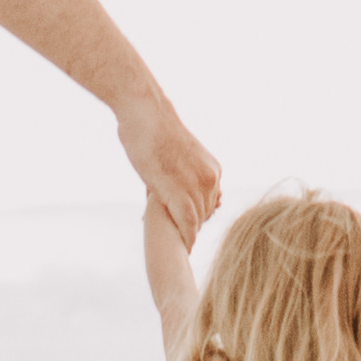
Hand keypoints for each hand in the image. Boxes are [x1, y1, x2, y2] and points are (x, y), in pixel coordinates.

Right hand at [120, 100, 219, 243]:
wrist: (146, 113)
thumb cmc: (155, 131)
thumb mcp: (179, 156)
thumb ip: (182, 175)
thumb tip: (169, 189)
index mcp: (214, 170)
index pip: (209, 204)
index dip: (195, 218)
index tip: (184, 227)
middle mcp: (211, 178)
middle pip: (204, 215)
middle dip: (188, 226)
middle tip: (173, 237)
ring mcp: (197, 185)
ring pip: (196, 221)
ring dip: (184, 234)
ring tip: (171, 243)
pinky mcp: (179, 190)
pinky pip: (187, 222)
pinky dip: (186, 236)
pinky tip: (184, 246)